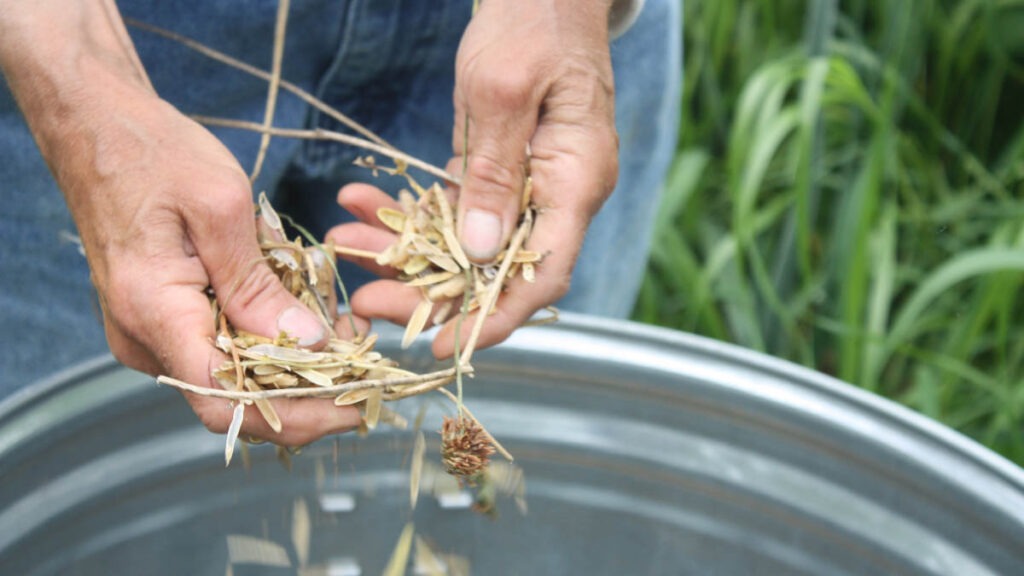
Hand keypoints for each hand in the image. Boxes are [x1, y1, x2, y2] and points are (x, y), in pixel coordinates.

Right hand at [1, 2, 362, 444]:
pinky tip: (310, 318)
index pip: (226, 400)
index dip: (296, 415)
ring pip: (233, 378)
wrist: (99, 128)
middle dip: (307, 394)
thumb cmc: (154, 153)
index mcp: (155, 312)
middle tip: (366, 370)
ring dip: (294, 368)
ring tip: (350, 340)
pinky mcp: (165, 320)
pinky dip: (269, 342)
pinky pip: (221, 350)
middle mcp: (146, 339)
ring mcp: (152, 334)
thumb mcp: (220, 206)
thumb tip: (307, 344)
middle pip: (235, 400)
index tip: (353, 406)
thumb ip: (259, 284)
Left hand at [329, 0, 618, 357]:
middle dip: (429, 293)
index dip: (495, 319)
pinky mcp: (500, 171)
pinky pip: (454, 210)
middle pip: (497, 271)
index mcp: (577, 181)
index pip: (543, 274)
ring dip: (405, 252)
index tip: (443, 345)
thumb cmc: (532, 21)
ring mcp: (530, 185)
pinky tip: (359, 204)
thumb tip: (481, 251)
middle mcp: (558, 194)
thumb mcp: (503, 89)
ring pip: (466, 244)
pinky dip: (408, 212)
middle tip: (365, 300)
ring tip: (344, 243)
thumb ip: (494, 171)